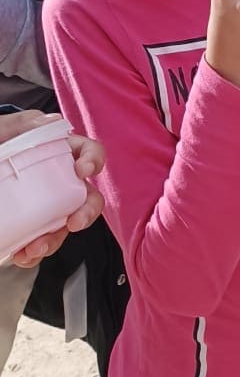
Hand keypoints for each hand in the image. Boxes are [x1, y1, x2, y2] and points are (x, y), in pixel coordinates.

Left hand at [5, 114, 104, 266]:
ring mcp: (49, 205)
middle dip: (87, 212)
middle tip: (74, 223)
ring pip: (67, 224)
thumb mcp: (4, 131)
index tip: (82, 171)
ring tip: (33, 249)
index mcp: (60, 152)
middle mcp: (61, 180)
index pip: (89, 152)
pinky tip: (22, 255)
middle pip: (88, 196)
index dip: (93, 160)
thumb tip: (48, 122)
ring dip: (56, 239)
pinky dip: (35, 252)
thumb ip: (20, 124)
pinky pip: (44, 241)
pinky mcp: (34, 225)